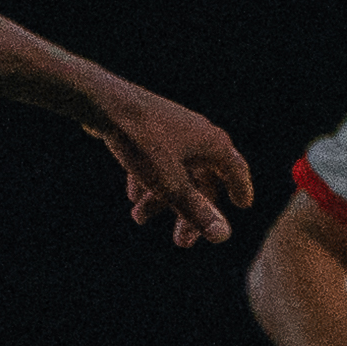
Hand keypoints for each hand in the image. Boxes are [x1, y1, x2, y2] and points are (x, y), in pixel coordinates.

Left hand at [78, 78, 250, 245]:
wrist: (104, 103)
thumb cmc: (141, 141)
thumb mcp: (170, 184)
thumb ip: (196, 211)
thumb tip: (223, 236)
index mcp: (212, 144)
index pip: (236, 170)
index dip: (240, 188)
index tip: (242, 205)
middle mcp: (198, 133)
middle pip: (202, 179)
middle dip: (190, 211)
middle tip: (182, 242)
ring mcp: (174, 128)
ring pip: (176, 171)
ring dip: (161, 199)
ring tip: (139, 218)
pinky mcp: (151, 127)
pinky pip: (158, 159)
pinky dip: (149, 179)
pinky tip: (133, 196)